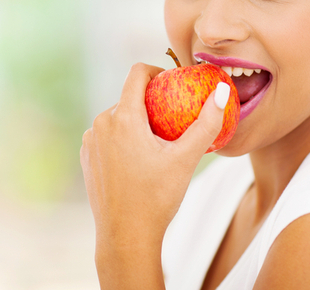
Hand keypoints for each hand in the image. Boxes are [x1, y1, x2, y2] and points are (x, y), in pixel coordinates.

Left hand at [80, 62, 228, 287]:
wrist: (126, 237)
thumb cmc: (157, 198)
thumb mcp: (186, 159)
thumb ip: (206, 123)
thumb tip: (222, 92)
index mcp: (123, 118)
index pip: (137, 74)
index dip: (156, 71)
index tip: (172, 84)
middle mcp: (101, 124)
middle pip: (128, 98)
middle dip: (150, 103)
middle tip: (172, 121)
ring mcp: (91, 141)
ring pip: (117, 117)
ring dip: (136, 122)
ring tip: (157, 143)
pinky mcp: (87, 157)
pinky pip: (107, 136)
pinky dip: (123, 138)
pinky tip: (139, 159)